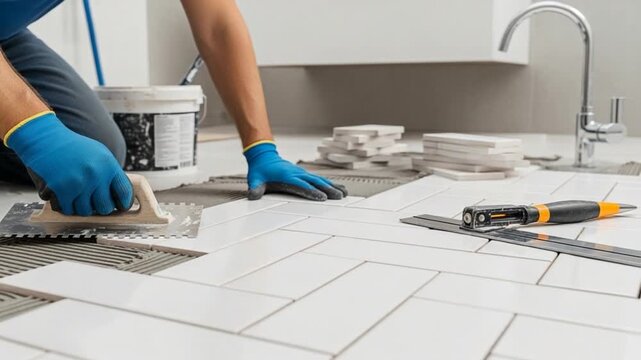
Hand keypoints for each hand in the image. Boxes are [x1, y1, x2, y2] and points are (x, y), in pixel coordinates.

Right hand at [5, 112, 132, 215]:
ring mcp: (79, 183)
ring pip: (85, 211)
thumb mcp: (99, 154)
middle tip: (91, 201)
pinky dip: (64, 206)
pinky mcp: (61, 189)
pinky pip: (67, 210)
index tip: (119, 207)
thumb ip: (109, 173)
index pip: (124, 193)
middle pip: (105, 207)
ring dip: (79, 207)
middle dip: (98, 207)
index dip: (123, 204)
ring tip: (74, 195)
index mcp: (109, 165)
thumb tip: (119, 196)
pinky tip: (62, 196)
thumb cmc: (72, 147)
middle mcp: (97, 175)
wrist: (45, 139)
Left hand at [244, 141, 347, 200]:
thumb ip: (255, 188)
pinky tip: (337, 188)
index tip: (322, 197)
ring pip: (320, 180)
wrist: (263, 155)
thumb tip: (252, 196)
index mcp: (287, 176)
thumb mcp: (254, 178)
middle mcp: (297, 173)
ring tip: (344, 193)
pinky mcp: (303, 174)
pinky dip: (329, 183)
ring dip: (333, 186)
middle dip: (328, 190)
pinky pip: (318, 179)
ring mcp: (301, 173)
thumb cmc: (259, 169)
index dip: (312, 191)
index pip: (302, 185)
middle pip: (315, 182)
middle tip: (339, 197)